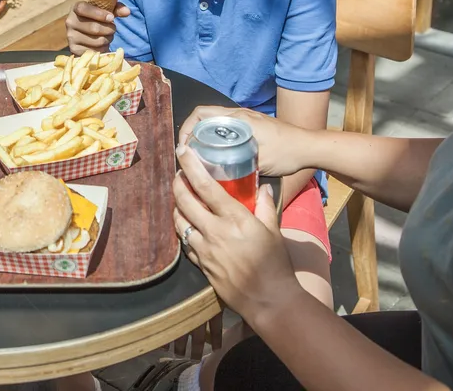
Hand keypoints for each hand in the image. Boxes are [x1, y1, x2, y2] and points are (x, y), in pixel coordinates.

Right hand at [66, 1, 129, 54]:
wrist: (84, 31)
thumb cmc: (96, 17)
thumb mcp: (105, 10)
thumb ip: (116, 9)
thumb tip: (127, 12)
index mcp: (76, 8)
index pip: (84, 9)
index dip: (99, 14)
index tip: (111, 18)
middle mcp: (70, 22)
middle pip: (94, 28)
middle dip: (109, 29)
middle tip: (113, 29)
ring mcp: (71, 37)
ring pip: (97, 41)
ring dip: (108, 40)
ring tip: (108, 36)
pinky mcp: (74, 49)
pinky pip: (95, 51)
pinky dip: (103, 49)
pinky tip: (102, 45)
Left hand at [173, 142, 301, 321]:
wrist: (269, 300)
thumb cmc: (275, 264)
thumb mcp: (273, 230)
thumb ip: (264, 206)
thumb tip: (263, 187)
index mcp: (234, 219)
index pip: (205, 186)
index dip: (190, 167)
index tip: (182, 152)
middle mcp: (214, 231)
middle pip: (184, 201)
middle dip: (177, 183)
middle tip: (179, 175)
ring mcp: (204, 250)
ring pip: (179, 222)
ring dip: (176, 207)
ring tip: (180, 198)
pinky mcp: (200, 265)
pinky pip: (185, 243)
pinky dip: (183, 230)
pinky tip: (188, 225)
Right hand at [179, 105, 308, 176]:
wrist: (310, 146)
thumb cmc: (287, 153)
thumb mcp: (260, 161)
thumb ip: (237, 165)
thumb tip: (214, 175)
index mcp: (238, 119)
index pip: (201, 114)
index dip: (186, 128)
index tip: (184, 145)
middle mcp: (239, 114)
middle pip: (204, 115)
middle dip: (191, 130)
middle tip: (189, 150)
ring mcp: (246, 117)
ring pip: (215, 120)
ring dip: (204, 132)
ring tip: (200, 152)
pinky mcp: (253, 124)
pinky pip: (226, 125)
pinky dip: (216, 134)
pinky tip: (219, 151)